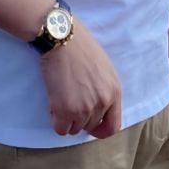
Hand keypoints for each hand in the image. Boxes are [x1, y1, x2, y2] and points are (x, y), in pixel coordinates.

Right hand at [39, 20, 121, 138]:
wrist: (62, 39)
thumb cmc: (81, 48)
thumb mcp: (105, 68)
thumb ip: (105, 89)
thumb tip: (98, 108)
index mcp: (114, 92)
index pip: (113, 126)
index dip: (100, 130)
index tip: (90, 126)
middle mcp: (102, 103)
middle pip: (90, 126)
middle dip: (80, 119)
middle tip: (70, 102)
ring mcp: (84, 108)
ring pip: (75, 129)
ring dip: (67, 119)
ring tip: (61, 99)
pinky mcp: (65, 110)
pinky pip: (61, 129)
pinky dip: (56, 121)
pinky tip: (54, 105)